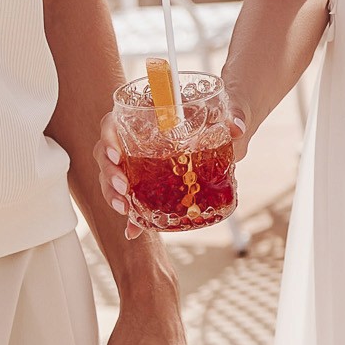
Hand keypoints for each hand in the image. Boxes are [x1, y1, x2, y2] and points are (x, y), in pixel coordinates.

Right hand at [95, 96, 250, 237]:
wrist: (229, 133)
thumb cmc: (221, 117)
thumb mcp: (228, 114)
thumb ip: (232, 117)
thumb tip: (236, 127)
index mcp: (146, 116)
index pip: (114, 123)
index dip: (108, 137)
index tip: (116, 153)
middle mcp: (136, 139)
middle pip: (107, 154)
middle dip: (109, 172)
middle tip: (123, 188)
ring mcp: (140, 162)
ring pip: (112, 176)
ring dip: (112, 194)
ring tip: (124, 209)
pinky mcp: (150, 182)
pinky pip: (132, 197)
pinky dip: (131, 215)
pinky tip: (133, 229)